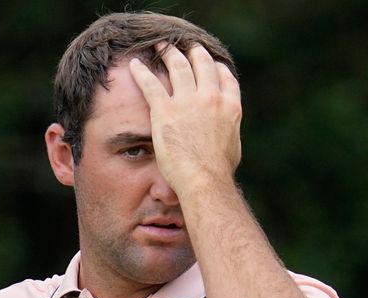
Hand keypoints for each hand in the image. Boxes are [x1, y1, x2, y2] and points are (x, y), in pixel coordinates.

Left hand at [128, 43, 241, 193]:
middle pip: (201, 64)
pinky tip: (134, 64)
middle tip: (184, 46)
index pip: (223, 76)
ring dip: (168, 53)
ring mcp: (187, 102)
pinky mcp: (165, 111)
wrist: (205, 180)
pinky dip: (141, 72)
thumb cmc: (218, 172)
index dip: (214, 65)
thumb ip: (228, 131)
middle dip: (192, 52)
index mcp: (230, 106)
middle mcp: (210, 98)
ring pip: (177, 67)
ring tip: (160, 46)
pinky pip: (150, 84)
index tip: (208, 62)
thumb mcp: (232, 147)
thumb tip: (224, 133)